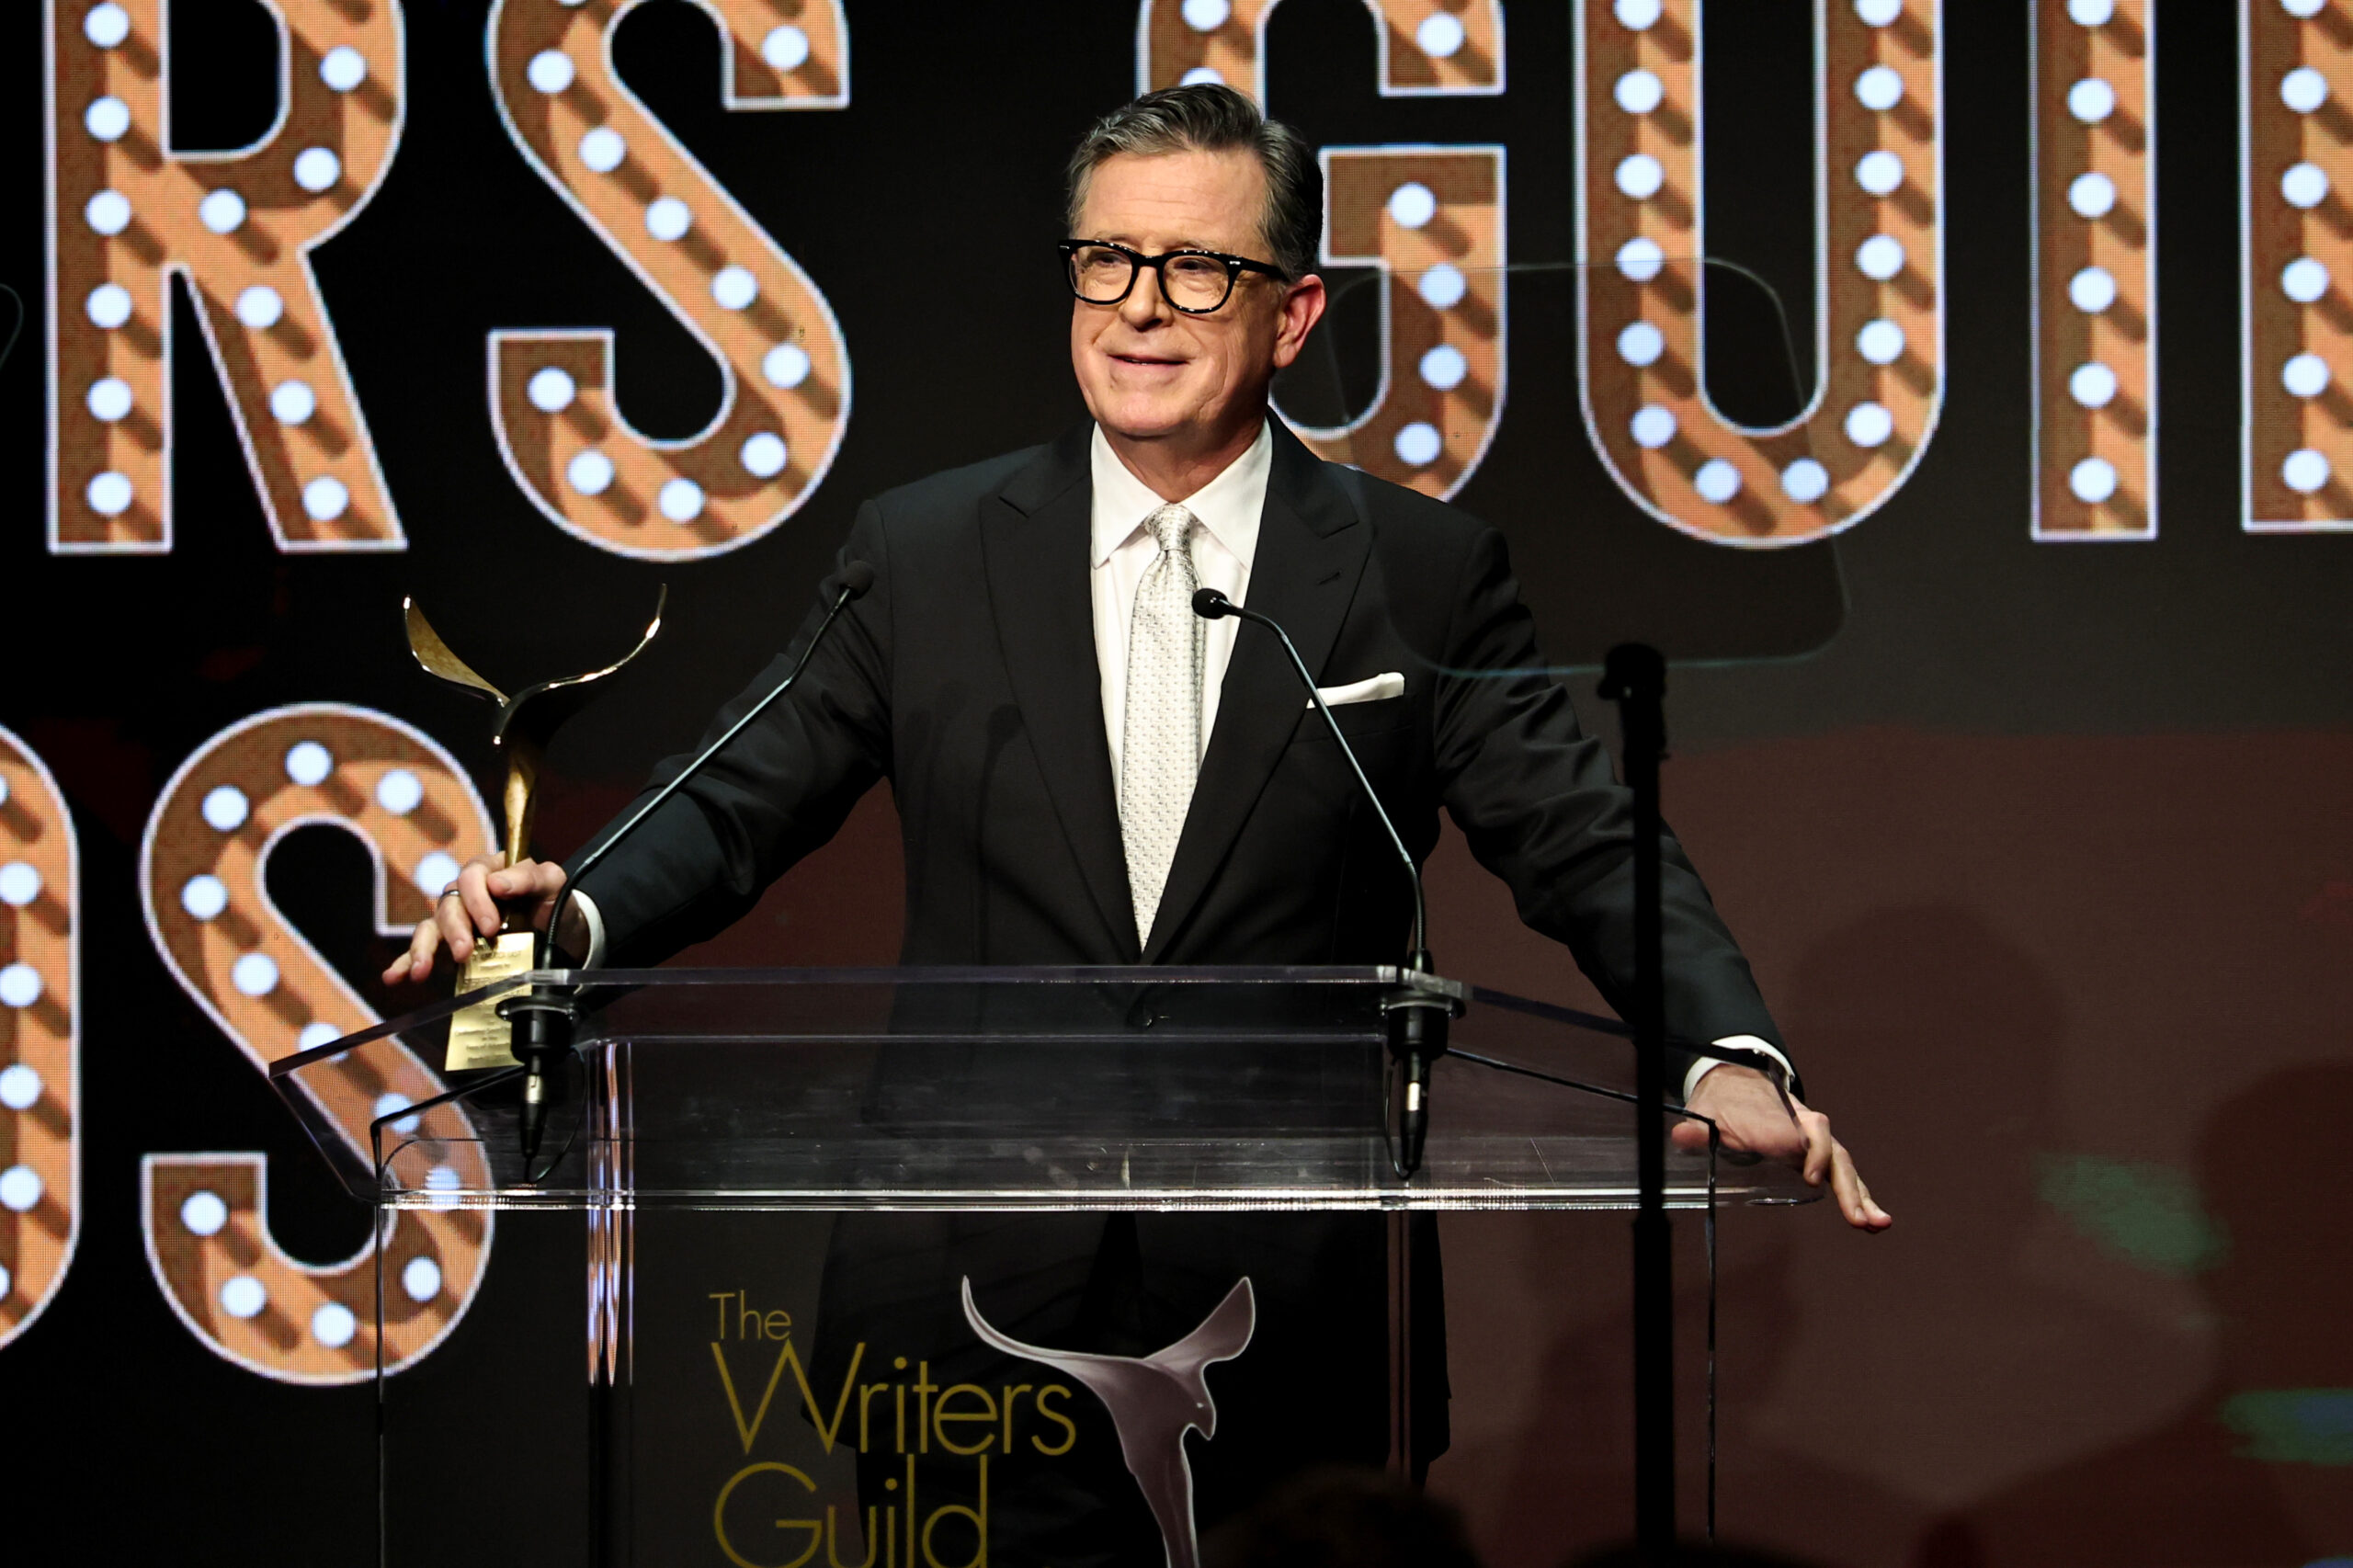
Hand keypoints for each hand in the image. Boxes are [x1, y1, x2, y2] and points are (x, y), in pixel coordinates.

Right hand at [381, 853, 567, 984]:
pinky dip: (407, 961)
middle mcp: (467, 891)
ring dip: (424, 947)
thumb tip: (497, 883)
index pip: (472, 876)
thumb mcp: (552, 883)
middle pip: (449, 904)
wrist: (561, 927)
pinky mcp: (451, 941)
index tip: (491, 925)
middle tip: (465, 951)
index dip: (478, 900)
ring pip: (432, 926)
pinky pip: (424, 947)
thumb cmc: (554, 898)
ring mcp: (457, 916)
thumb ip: (530, 877)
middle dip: (454, 929)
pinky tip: (395, 976)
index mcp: (490, 868)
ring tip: (422, 970)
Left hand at [1674, 1064, 1891, 1231]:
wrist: (1736, 1083)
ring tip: (1878, 1225)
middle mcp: (1804, 1128)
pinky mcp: (1816, 1157)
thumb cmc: (1723, 1103)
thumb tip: (1682, 1135)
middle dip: (1846, 1184)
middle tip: (1855, 1217)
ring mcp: (1814, 1143)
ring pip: (1843, 1167)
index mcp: (1779, 1117)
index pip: (1802, 1132)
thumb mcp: (1706, 1113)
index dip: (1811, 1151)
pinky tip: (1871, 1222)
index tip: (1810, 1176)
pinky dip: (1858, 1197)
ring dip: (1861, 1196)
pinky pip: (1841, 1176)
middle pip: (1832, 1152)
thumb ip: (1698, 1128)